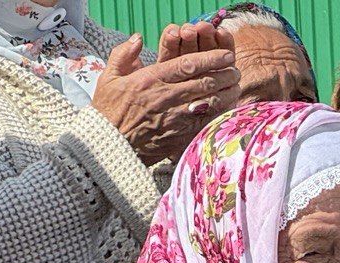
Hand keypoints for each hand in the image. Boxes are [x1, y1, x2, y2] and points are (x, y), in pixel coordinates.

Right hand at [92, 23, 239, 165]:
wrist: (103, 148)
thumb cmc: (106, 112)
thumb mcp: (108, 78)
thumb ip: (123, 54)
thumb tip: (138, 38)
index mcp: (150, 80)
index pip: (188, 64)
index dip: (212, 57)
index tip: (226, 55)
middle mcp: (164, 97)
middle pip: (205, 81)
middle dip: (225, 74)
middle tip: (235, 71)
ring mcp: (172, 118)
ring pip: (208, 102)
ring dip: (226, 94)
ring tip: (235, 88)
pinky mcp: (175, 137)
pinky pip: (202, 123)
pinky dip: (217, 115)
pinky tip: (225, 110)